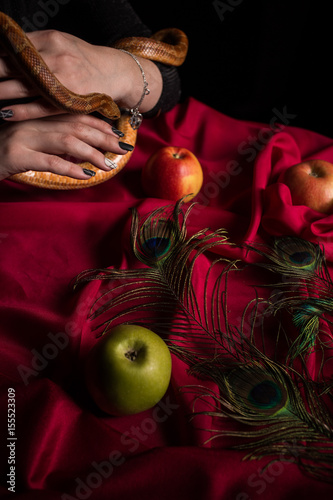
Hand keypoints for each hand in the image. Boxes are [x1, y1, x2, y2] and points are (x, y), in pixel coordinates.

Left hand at [0, 29, 161, 120]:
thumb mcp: (61, 43)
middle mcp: (55, 58)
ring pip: (22, 87)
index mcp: (50, 40)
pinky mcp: (68, 102)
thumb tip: (6, 48)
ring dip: (1, 93)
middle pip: (14, 65)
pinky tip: (5, 113)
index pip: (14, 46)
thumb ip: (35, 45)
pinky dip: (20, 111)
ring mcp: (62, 81)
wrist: (115, 73)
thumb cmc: (84, 59)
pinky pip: (38, 108)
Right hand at [0, 114, 131, 180]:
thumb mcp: (29, 142)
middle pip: (75, 125)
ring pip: (66, 140)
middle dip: (103, 137)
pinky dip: (70, 168)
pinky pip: (48, 161)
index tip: (118, 134)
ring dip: (91, 153)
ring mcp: (22, 136)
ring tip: (108, 165)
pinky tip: (86, 175)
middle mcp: (30, 120)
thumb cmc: (2, 152)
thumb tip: (82, 149)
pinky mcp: (16, 155)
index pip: (74, 115)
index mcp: (36, 115)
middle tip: (123, 148)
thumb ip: (52, 140)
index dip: (98, 124)